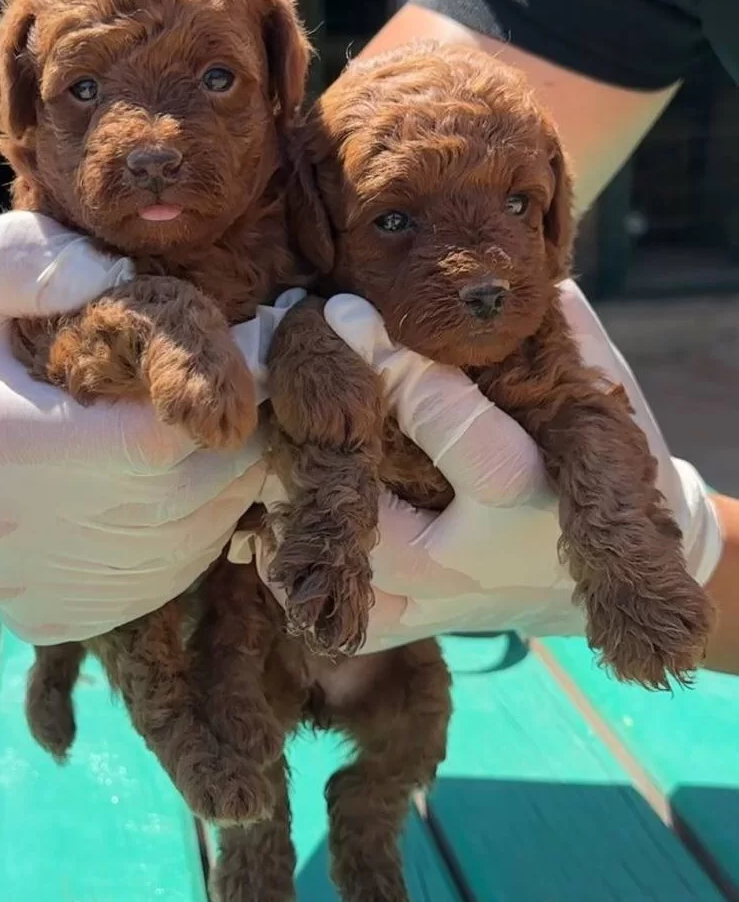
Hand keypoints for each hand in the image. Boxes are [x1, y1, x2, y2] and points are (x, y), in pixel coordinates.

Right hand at [0, 211, 299, 643]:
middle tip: (246, 394)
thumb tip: (111, 275)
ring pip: (185, 544)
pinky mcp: (52, 618)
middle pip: (179, 497)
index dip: (215, 397)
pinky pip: (165, 580)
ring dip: (227, 487)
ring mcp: (29, 586)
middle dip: (233, 441)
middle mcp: (3, 531)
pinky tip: (186, 486)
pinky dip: (198, 533)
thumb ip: (35, 261)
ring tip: (221, 434)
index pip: (149, 443)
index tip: (243, 354)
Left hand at [243, 282, 721, 651]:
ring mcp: (446, 600)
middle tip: (292, 386)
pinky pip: (350, 616)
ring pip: (353, 570)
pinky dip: (311, 577)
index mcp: (529, 493)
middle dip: (327, 448)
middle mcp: (480, 558)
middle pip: (382, 520)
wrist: (623, 564)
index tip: (341, 312)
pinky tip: (283, 521)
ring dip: (306, 511)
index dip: (392, 366)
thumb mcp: (600, 393)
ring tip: (279, 446)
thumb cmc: (609, 462)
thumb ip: (561, 337)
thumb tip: (515, 277)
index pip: (454, 428)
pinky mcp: (425, 623)